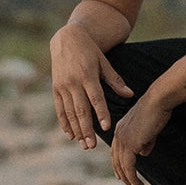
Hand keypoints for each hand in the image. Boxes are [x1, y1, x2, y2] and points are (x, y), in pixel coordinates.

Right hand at [50, 23, 132, 149]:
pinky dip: (64, 123)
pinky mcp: (55, 88)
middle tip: (92, 146)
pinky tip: (70, 135)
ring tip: (84, 144)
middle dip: (86, 129)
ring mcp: (62, 86)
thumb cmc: (90, 51)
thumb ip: (115, 80)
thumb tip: (130, 94)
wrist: (67, 39)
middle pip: (81, 109)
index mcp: (87, 75)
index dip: (101, 113)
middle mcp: (73, 82)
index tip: (106, 127)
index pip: (96, 97)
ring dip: (76, 130)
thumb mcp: (104, 62)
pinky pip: (59, 108)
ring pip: (69, 112)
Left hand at [110, 91, 172, 184]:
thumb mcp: (149, 128)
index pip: (117, 150)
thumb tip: (142, 154)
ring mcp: (122, 139)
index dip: (120, 164)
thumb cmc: (158, 110)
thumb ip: (145, 141)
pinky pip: (129, 167)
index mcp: (121, 128)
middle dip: (123, 175)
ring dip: (129, 180)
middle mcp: (118, 134)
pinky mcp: (129, 144)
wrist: (159, 100)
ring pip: (122, 166)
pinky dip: (132, 178)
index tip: (125, 175)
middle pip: (116, 160)